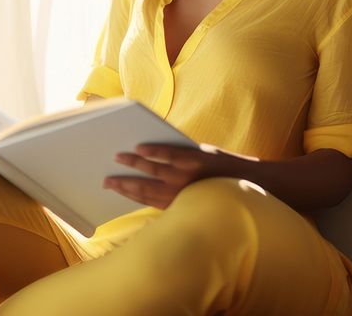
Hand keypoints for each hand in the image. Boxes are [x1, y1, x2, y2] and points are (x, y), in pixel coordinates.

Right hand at [103, 143, 237, 208]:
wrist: (248, 182)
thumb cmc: (219, 189)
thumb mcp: (195, 199)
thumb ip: (175, 194)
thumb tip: (151, 183)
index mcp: (176, 203)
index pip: (144, 198)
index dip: (125, 193)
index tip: (110, 187)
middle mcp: (177, 193)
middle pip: (143, 187)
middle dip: (122, 183)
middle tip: (104, 177)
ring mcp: (184, 175)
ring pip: (151, 169)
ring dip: (132, 164)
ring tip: (117, 156)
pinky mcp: (193, 159)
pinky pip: (168, 154)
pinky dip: (153, 151)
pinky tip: (139, 147)